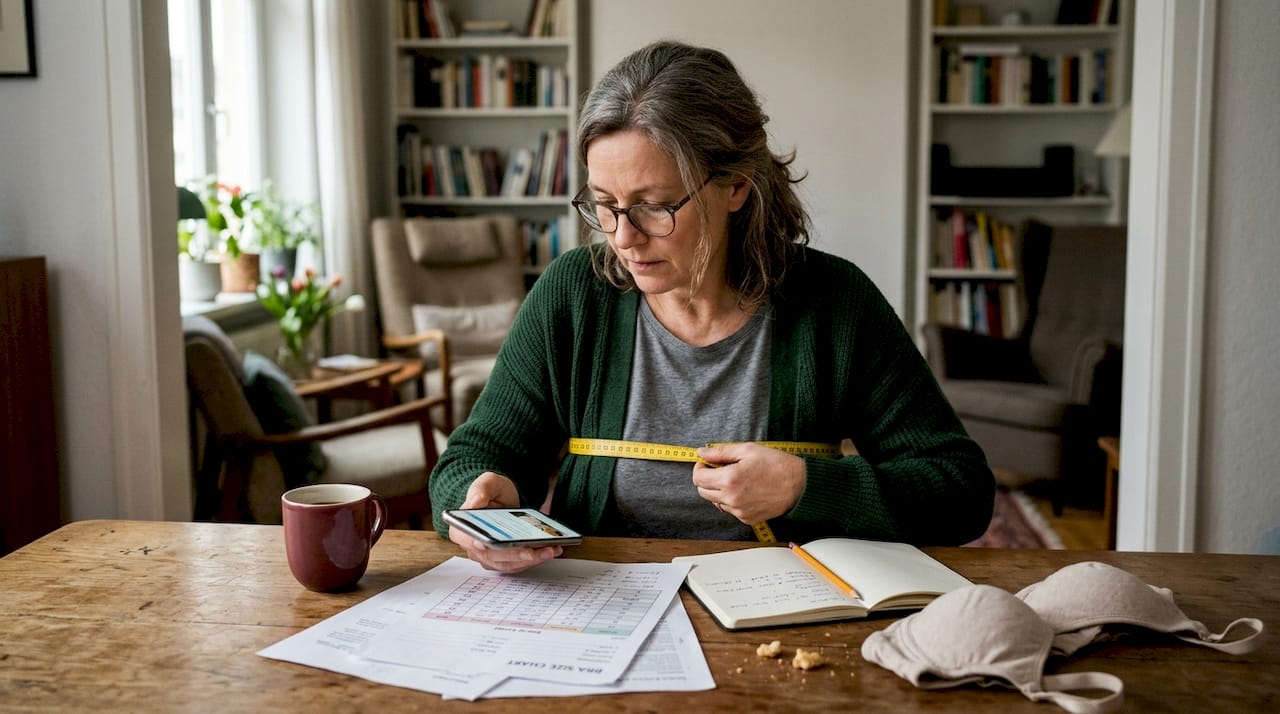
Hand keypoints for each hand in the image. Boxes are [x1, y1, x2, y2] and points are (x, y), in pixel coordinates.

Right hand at [448, 471, 562, 572]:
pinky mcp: (505, 561)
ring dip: (531, 560)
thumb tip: (473, 504)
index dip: (482, 546)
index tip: (494, 546)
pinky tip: (550, 550)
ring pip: (509, 564)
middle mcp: (473, 548)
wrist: (504, 501)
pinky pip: (519, 564)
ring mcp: (489, 557)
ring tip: (550, 550)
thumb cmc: (493, 492)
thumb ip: (480, 490)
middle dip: (516, 555)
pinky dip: (535, 559)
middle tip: (536, 550)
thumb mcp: (487, 483)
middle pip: (494, 557)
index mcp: (462, 530)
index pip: (470, 541)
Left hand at [692, 443, 804, 524]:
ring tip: (736, 479)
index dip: (699, 468)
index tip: (707, 463)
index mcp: (729, 479)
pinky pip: (730, 510)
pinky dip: (731, 500)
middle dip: (707, 479)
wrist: (800, 485)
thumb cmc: (777, 465)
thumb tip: (702, 452)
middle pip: (703, 492)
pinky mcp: (747, 519)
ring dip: (719, 490)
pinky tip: (745, 490)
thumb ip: (720, 452)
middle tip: (720, 469)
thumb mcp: (748, 450)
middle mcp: (731, 498)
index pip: (698, 478)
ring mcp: (739, 511)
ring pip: (715, 502)